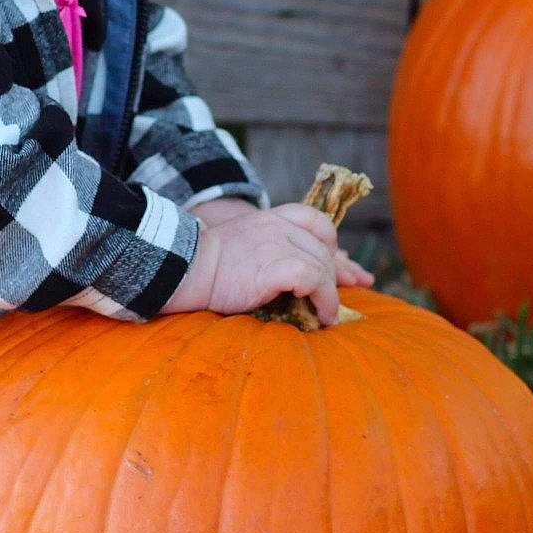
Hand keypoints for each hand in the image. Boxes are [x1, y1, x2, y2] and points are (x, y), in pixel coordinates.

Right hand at [167, 204, 369, 321]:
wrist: (185, 268)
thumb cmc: (205, 266)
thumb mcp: (241, 247)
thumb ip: (265, 250)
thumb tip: (289, 277)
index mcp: (269, 218)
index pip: (314, 221)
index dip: (330, 244)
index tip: (341, 265)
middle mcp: (278, 225)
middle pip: (323, 246)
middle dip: (339, 271)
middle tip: (347, 293)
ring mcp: (279, 242)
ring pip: (322, 265)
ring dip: (331, 294)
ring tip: (328, 315)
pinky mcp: (278, 265)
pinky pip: (315, 280)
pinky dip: (324, 300)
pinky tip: (321, 315)